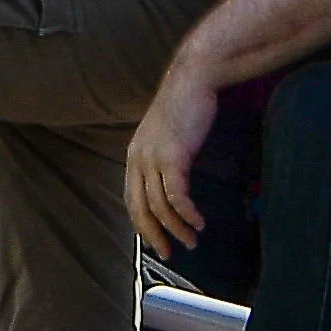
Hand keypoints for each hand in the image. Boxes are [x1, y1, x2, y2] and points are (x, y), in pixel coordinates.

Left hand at [122, 54, 226, 255]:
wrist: (193, 78)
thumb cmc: (185, 105)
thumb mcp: (166, 134)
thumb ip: (163, 156)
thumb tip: (172, 182)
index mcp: (134, 154)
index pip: (131, 199)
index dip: (142, 224)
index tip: (156, 241)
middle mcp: (138, 158)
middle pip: (140, 209)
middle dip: (155, 235)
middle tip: (169, 253)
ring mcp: (153, 158)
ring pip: (160, 207)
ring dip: (176, 229)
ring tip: (192, 241)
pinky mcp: (173, 156)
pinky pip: (177, 196)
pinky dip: (187, 214)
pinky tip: (198, 222)